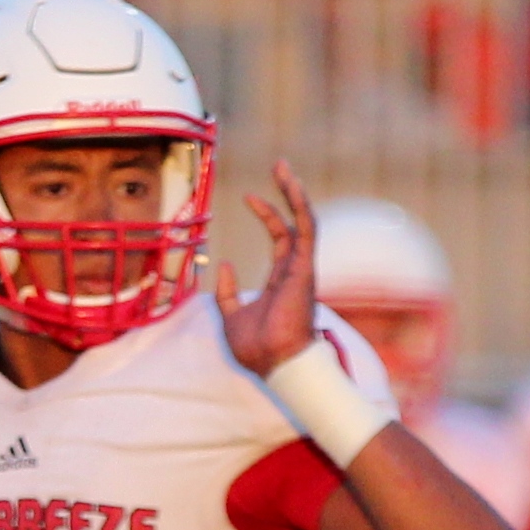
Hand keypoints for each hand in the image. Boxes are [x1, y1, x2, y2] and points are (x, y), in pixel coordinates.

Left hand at [214, 161, 319, 376]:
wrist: (273, 364)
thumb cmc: (257, 348)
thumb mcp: (232, 315)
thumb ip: (227, 292)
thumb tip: (223, 265)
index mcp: (282, 279)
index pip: (280, 238)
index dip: (268, 214)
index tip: (249, 196)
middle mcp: (296, 270)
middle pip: (295, 223)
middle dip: (288, 194)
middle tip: (279, 166)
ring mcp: (302, 268)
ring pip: (304, 221)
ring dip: (295, 193)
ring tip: (283, 167)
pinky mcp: (304, 268)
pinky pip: (306, 231)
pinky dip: (300, 208)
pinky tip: (292, 187)